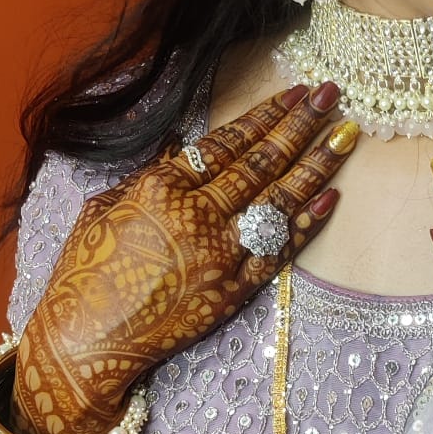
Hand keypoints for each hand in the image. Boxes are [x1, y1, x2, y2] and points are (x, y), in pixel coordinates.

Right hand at [16, 83, 351, 433]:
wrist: (86, 341)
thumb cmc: (85, 271)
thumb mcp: (105, 207)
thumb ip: (150, 173)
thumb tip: (184, 142)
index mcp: (161, 187)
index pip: (228, 141)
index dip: (266, 114)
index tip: (297, 92)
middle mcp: (196, 216)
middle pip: (262, 163)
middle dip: (302, 126)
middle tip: (334, 98)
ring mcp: (219, 255)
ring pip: (279, 201)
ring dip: (317, 166)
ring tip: (347, 136)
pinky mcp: (233, 292)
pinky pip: (279, 251)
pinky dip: (306, 224)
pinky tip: (332, 197)